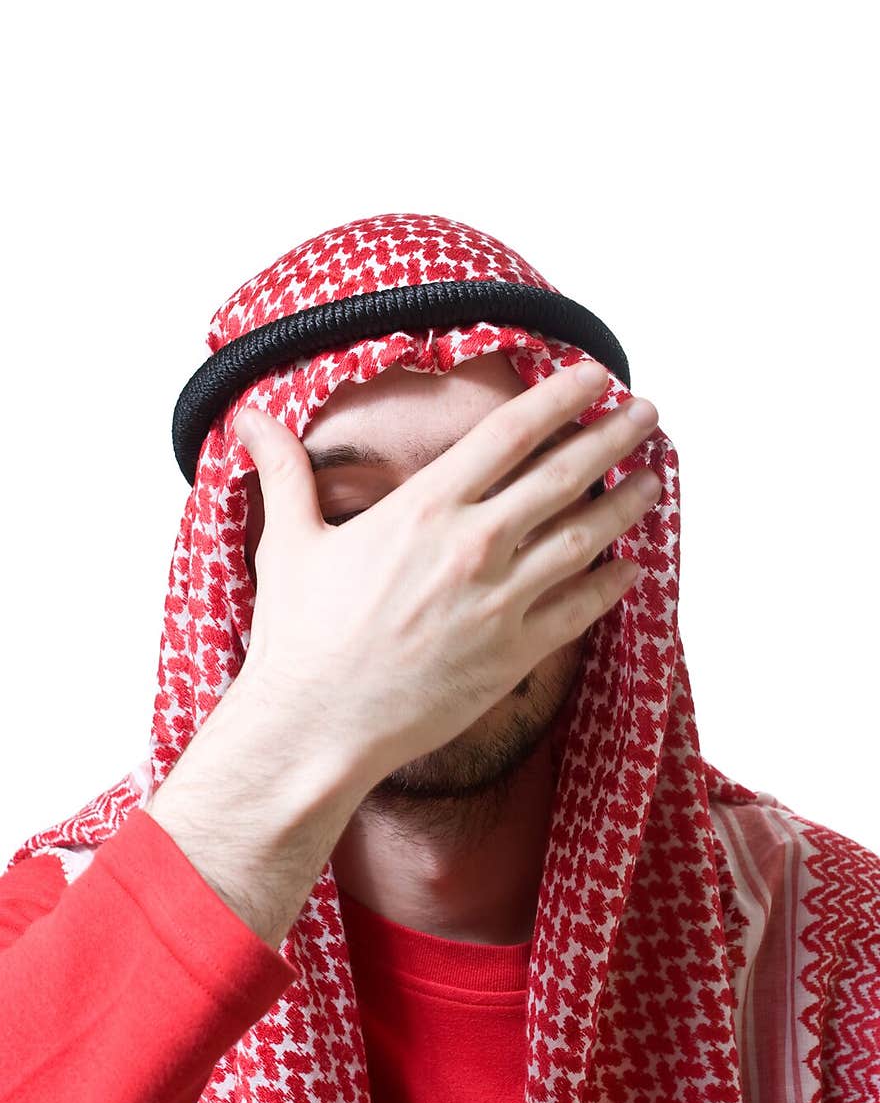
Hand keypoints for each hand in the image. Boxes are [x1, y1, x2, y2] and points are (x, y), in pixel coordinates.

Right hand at [232, 361, 659, 786]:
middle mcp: (474, 546)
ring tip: (654, 479)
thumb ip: (284, 472)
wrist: (316, 727)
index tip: (595, 375)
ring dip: (628, 504)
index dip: (562, 397)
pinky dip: (613, 584)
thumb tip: (249, 417)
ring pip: (587, 538)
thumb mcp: (287, 542)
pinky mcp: (514, 654)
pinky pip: (581, 609)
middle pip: (566, 475)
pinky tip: (632, 566)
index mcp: (424, 508)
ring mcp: (501, 602)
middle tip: (647, 412)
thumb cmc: (299, 637)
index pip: (510, 433)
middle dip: (614, 436)